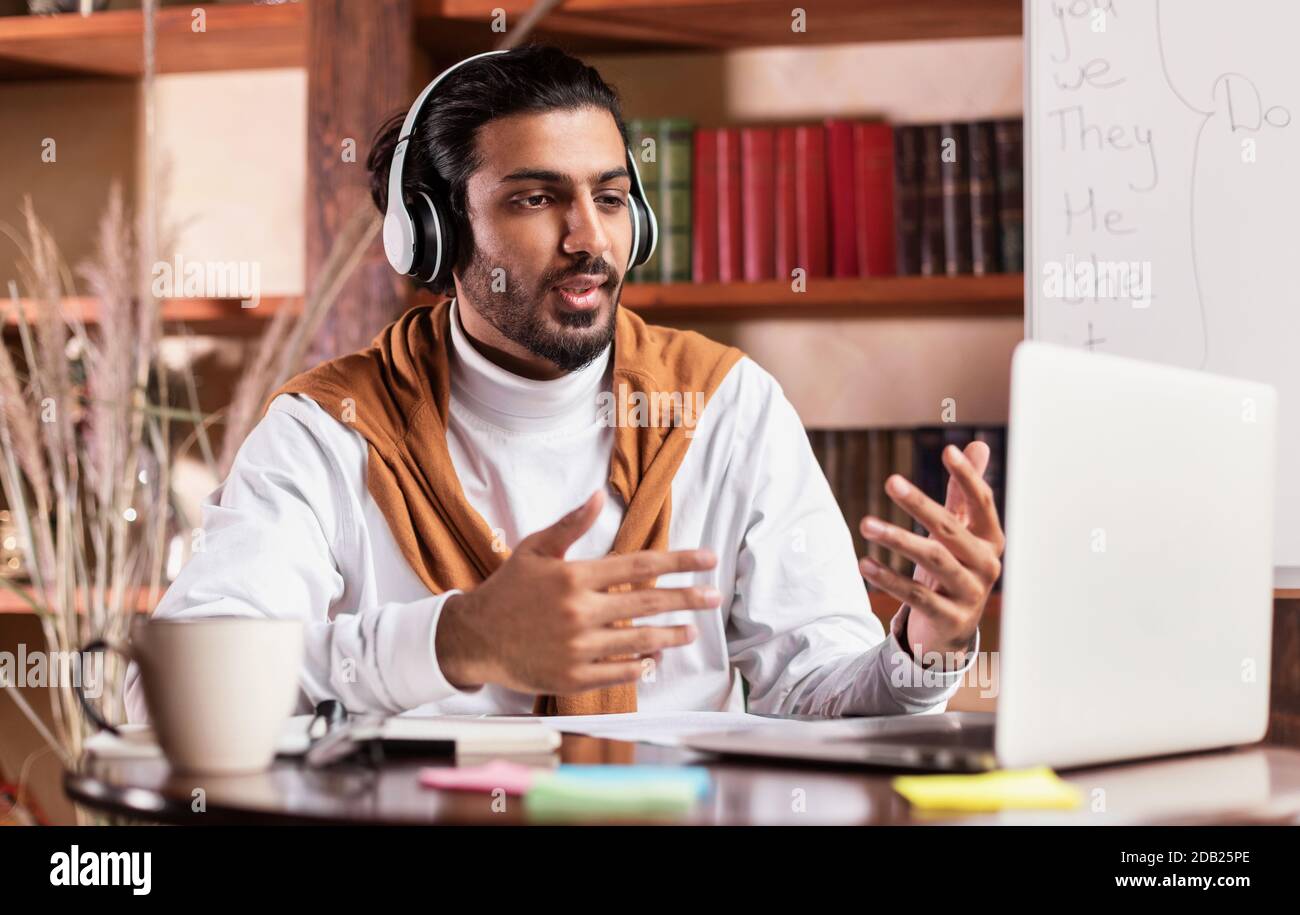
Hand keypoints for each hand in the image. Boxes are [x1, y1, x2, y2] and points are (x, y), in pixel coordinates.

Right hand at [435, 489, 720, 693]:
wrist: (476, 639)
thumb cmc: (508, 590)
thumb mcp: (535, 550)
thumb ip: (571, 525)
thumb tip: (598, 496)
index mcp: (575, 577)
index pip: (639, 566)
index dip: (679, 561)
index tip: (708, 559)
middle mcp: (580, 612)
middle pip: (648, 603)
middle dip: (687, 598)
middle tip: (714, 597)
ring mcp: (578, 648)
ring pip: (640, 642)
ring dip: (671, 636)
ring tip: (691, 631)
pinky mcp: (573, 677)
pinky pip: (620, 673)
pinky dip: (642, 666)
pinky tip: (655, 658)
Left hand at [857, 441, 1004, 667]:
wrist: (952, 631)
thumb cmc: (955, 571)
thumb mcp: (961, 534)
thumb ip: (964, 494)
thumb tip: (977, 445)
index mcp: (991, 541)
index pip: (982, 503)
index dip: (967, 477)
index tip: (947, 450)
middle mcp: (986, 565)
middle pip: (950, 529)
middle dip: (920, 504)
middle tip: (890, 481)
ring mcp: (970, 593)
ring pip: (933, 560)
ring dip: (897, 539)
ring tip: (866, 524)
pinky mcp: (949, 618)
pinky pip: (916, 595)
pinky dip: (889, 579)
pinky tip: (864, 562)